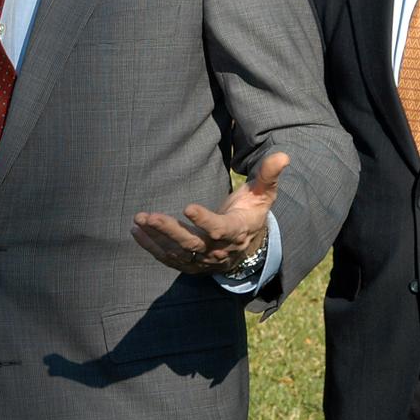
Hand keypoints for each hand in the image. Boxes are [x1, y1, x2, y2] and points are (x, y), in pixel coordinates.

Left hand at [131, 151, 288, 274]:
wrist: (247, 245)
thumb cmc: (251, 211)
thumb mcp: (263, 194)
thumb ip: (268, 175)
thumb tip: (283, 155)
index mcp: (237, 230)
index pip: (220, 229)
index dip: (205, 221)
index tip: (187, 207)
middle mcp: (219, 249)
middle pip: (192, 243)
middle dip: (169, 230)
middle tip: (148, 216)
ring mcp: (203, 259)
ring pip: (178, 252)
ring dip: (156, 238)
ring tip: (138, 220)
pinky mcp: (191, 263)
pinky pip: (170, 259)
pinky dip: (152, 247)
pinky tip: (136, 232)